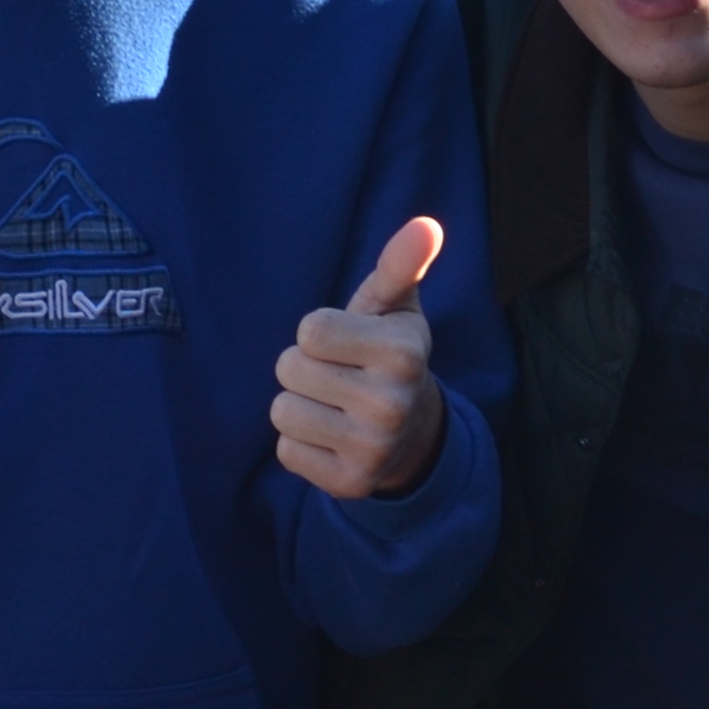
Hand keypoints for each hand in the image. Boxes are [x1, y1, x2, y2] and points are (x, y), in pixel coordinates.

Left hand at [270, 217, 446, 501]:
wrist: (414, 435)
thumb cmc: (389, 355)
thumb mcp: (396, 307)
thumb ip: (400, 264)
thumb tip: (425, 225)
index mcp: (403, 352)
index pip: (309, 329)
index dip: (320, 333)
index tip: (349, 344)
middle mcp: (392, 403)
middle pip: (289, 368)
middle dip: (306, 369)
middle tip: (341, 377)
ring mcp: (372, 448)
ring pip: (283, 412)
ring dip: (300, 406)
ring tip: (335, 407)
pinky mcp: (350, 483)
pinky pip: (286, 452)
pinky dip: (301, 444)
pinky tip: (333, 438)